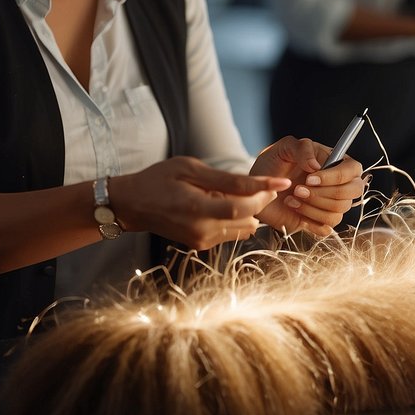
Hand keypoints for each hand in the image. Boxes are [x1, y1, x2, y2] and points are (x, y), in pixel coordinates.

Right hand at [111, 157, 287, 249]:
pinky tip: (221, 203)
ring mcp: (201, 241)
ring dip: (247, 211)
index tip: (281, 183)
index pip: (242, 207)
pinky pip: (231, 232)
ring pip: (243, 228)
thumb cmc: (159, 180)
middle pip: (246, 219)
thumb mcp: (190, 169)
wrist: (133, 205)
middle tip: (264, 184)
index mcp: (196, 210)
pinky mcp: (202, 245)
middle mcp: (201, 231)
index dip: (263, 194)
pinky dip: (235, 218)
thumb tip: (259, 183)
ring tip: (233, 192)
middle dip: (259, 201)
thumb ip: (225, 180)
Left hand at [251, 136, 365, 235]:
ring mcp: (330, 204)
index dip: (335, 176)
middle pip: (352, 192)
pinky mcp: (319, 221)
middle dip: (324, 193)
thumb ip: (303, 148)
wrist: (258, 188)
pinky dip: (309, 220)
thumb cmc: (273, 163)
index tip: (310, 178)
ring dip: (312, 206)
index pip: (352, 169)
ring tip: (291, 198)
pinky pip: (327, 227)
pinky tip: (294, 209)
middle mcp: (337, 184)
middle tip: (298, 189)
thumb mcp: (285, 147)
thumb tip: (317, 166)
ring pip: (338, 211)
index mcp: (335, 162)